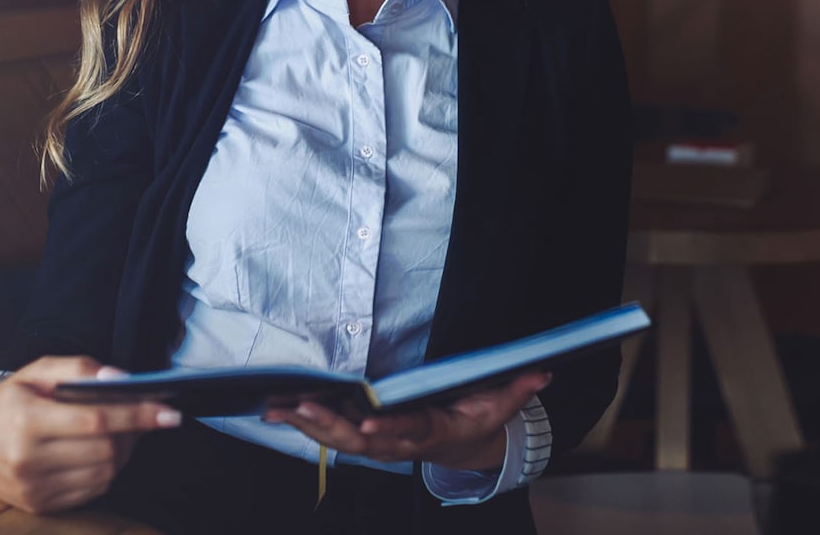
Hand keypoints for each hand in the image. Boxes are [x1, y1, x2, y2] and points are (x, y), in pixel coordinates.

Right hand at [0, 356, 181, 513]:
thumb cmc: (10, 400)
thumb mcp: (37, 371)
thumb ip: (80, 369)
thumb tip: (121, 379)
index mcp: (26, 420)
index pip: (96, 420)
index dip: (137, 416)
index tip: (171, 412)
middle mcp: (27, 459)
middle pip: (105, 450)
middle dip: (134, 433)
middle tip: (144, 417)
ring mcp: (32, 487)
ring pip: (104, 473)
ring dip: (124, 451)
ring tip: (121, 432)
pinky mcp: (39, 505)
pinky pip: (92, 490)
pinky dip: (107, 469)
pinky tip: (101, 452)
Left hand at [263, 371, 550, 471]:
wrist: (461, 447)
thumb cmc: (476, 418)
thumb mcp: (500, 405)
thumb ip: (516, 388)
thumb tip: (543, 371)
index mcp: (432, 432)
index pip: (409, 433)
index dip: (389, 430)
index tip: (368, 424)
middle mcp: (400, 442)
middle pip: (361, 440)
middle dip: (329, 426)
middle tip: (299, 408)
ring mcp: (380, 440)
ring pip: (340, 437)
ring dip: (307, 424)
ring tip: (276, 408)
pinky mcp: (365, 431)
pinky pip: (332, 429)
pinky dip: (305, 420)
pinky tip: (278, 408)